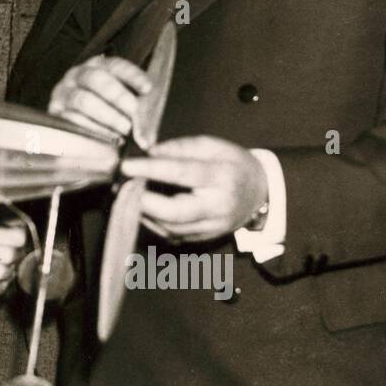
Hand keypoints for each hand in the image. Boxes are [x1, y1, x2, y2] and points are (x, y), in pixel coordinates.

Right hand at [48, 54, 152, 141]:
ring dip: (107, 115)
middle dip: (118, 95)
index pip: (115, 66)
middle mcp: (77, 76)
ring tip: (125, 129)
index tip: (147, 89)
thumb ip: (138, 114)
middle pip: (97, 79)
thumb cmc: (108, 116)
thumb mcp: (125, 108)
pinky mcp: (55, 115)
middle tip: (133, 111)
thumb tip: (146, 137)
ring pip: (83, 100)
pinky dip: (93, 130)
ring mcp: (63, 95)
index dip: (132, 76)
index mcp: (97, 67)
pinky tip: (108, 138)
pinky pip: (72, 120)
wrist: (74, 135)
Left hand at [119, 136, 266, 241]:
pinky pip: (173, 236)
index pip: (181, 174)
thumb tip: (150, 153)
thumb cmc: (234, 164)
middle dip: (143, 201)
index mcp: (222, 177)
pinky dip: (154, 223)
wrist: (261, 193)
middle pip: (174, 212)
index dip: (151, 170)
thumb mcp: (213, 146)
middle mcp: (218, 207)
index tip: (126, 165)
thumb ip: (181, 147)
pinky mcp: (205, 239)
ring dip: (144, 213)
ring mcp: (213, 227)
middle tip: (123, 187)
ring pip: (170, 228)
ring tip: (130, 195)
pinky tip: (144, 208)